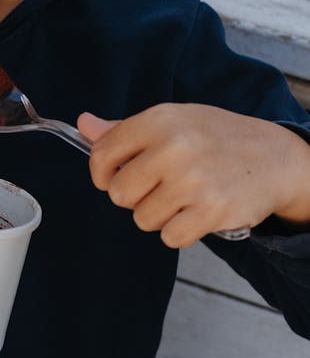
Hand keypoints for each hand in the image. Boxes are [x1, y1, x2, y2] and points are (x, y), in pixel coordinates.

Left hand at [77, 104, 309, 248]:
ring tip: (180, 198)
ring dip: (157, 215)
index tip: (113, 176)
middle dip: (132, 196)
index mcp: (158, 121)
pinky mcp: (211, 211)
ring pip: (142, 219)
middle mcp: (174, 148)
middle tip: (156, 187)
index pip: (102, 153)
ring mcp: (193, 181)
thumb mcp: (172, 121)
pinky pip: (169, 237)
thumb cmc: (215, 137)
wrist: (274, 157)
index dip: (101, 172)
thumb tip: (83, 124)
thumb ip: (123, 129)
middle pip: (118, 193)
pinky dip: (179, 231)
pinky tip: (195, 212)